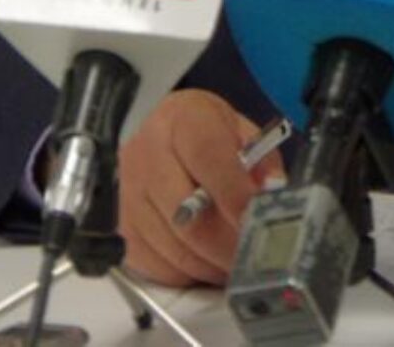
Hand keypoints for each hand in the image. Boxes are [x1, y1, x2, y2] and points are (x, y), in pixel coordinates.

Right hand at [115, 89, 286, 287]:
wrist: (158, 135)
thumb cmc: (205, 134)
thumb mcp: (240, 131)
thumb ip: (261, 161)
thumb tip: (273, 192)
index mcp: (181, 120)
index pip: (207, 155)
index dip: (235, 192)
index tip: (257, 218)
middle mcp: (146, 154)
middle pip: (188, 214)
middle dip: (229, 242)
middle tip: (256, 253)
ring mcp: (127, 195)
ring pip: (174, 248)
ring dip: (213, 263)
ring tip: (238, 260)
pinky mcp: (120, 229)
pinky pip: (158, 267)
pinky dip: (190, 272)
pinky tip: (208, 261)